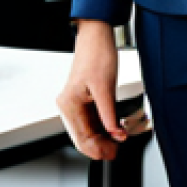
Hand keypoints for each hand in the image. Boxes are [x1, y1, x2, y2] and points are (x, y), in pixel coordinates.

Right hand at [56, 19, 127, 159]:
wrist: (96, 35)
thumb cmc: (97, 54)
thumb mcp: (106, 87)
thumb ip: (109, 115)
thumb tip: (115, 136)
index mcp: (68, 103)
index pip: (81, 139)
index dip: (99, 150)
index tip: (115, 152)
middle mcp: (67, 105)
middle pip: (83, 138)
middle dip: (101, 146)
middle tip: (118, 148)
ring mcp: (73, 103)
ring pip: (87, 131)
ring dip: (103, 137)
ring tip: (119, 138)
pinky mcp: (81, 99)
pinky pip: (91, 121)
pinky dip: (102, 127)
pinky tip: (114, 128)